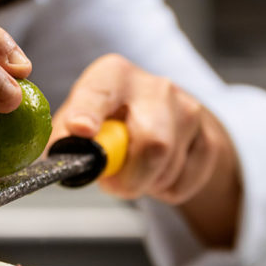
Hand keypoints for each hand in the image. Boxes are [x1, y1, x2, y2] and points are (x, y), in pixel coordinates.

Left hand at [50, 54, 240, 245]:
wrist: (165, 119)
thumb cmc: (109, 120)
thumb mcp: (78, 119)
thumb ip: (63, 137)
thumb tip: (57, 155)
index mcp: (113, 75)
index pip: (101, 92)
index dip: (89, 111)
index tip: (81, 130)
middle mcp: (155, 86)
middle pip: (151, 141)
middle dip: (129, 176)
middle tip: (113, 183)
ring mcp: (188, 109)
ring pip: (167, 165)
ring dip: (144, 184)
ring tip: (134, 173)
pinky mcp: (207, 137)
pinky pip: (184, 182)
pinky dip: (165, 190)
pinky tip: (157, 174)